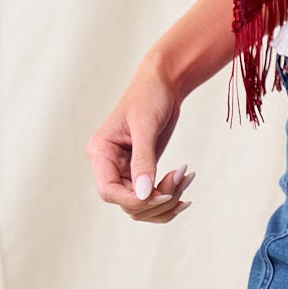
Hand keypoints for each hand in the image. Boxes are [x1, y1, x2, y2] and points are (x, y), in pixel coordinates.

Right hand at [86, 58, 195, 222]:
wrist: (164, 83)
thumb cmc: (150, 95)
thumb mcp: (145, 125)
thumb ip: (143, 160)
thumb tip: (143, 194)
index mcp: (101, 152)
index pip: (109, 191)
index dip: (134, 199)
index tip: (162, 193)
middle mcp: (109, 164)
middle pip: (127, 202)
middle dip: (156, 199)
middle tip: (181, 179)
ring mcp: (125, 169)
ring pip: (141, 204)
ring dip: (166, 199)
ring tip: (186, 178)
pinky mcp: (141, 170)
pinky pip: (151, 196)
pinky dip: (169, 195)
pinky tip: (185, 183)